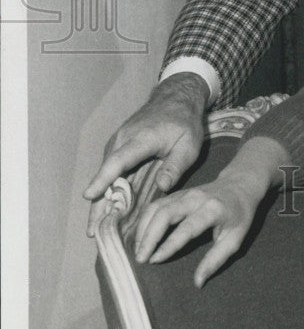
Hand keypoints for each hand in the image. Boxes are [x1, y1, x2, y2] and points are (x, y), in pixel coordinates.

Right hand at [84, 72, 208, 236]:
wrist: (175, 98)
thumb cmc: (184, 122)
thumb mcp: (189, 144)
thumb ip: (175, 165)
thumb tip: (162, 187)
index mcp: (141, 139)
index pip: (118, 161)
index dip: (103, 179)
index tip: (89, 195)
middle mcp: (123, 140)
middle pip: (106, 174)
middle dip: (97, 203)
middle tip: (91, 231)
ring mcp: (118, 142)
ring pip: (106, 174)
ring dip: (100, 200)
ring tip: (95, 229)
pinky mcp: (118, 146)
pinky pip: (110, 170)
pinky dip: (107, 189)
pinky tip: (107, 210)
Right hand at [133, 136, 287, 286]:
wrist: (240, 184)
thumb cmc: (240, 215)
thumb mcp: (235, 239)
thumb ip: (216, 260)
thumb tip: (198, 283)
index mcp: (212, 209)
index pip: (186, 227)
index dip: (169, 244)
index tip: (154, 260)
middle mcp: (195, 198)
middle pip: (165, 213)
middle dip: (149, 236)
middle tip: (140, 259)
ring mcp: (184, 192)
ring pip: (156, 207)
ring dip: (143, 228)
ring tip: (138, 251)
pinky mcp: (177, 193)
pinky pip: (155, 204)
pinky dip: (144, 220)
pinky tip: (140, 237)